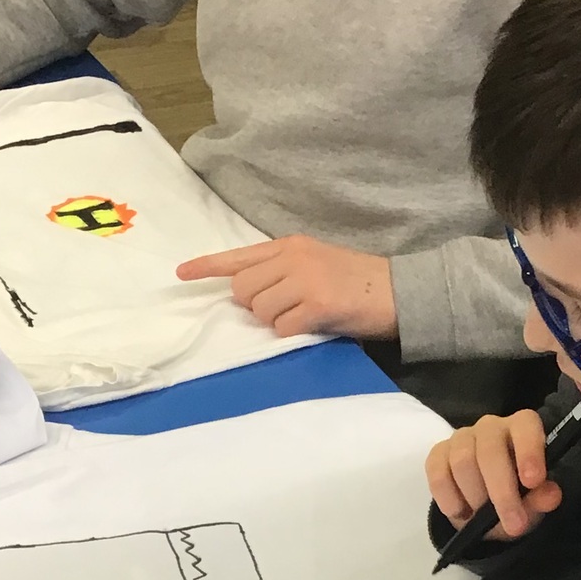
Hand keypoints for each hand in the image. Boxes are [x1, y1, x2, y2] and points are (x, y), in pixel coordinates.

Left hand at [176, 236, 396, 340]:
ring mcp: (305, 279)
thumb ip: (282, 271)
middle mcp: (293, 257)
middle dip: (254, 307)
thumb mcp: (315, 263)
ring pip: (260, 310)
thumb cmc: (358, 282)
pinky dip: (293, 333)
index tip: (181, 274)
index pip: (239, 256)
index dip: (207, 267)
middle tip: (284, 311)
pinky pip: (282, 327)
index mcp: (290, 246)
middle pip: (243, 289)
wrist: (399, 290)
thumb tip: (247, 295)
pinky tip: (314, 325)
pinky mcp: (318, 303)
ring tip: (304, 317)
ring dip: (275, 322)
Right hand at [425, 410, 562, 541]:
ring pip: (462, 462)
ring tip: (483, 518)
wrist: (484, 508)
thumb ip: (542, 497)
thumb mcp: (534, 502)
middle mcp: (491, 427)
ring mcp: (461, 438)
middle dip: (502, 492)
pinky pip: (438, 474)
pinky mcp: (437, 454)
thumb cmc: (517, 495)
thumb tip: (551, 495)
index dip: (529, 451)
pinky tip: (461, 513)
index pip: (525, 426)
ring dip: (475, 497)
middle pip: (490, 450)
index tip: (533, 481)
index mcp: (522, 428)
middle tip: (513, 525)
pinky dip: (449, 499)